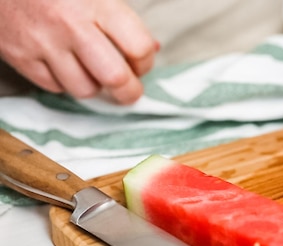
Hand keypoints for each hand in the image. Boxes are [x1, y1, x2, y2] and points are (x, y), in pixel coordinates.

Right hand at [0, 0, 157, 103]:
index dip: (145, 62)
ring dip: (94, 86)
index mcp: (97, 4)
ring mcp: (44, 43)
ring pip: (85, 89)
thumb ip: (123, 19)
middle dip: (129, 91)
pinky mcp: (21, 57)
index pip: (139, 47)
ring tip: (93, 72)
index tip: (140, 64)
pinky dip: (64, 83)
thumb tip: (152, 49)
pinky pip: (55, 88)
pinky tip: (65, 66)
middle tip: (129, 90)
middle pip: (115, 78)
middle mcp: (71, 26)